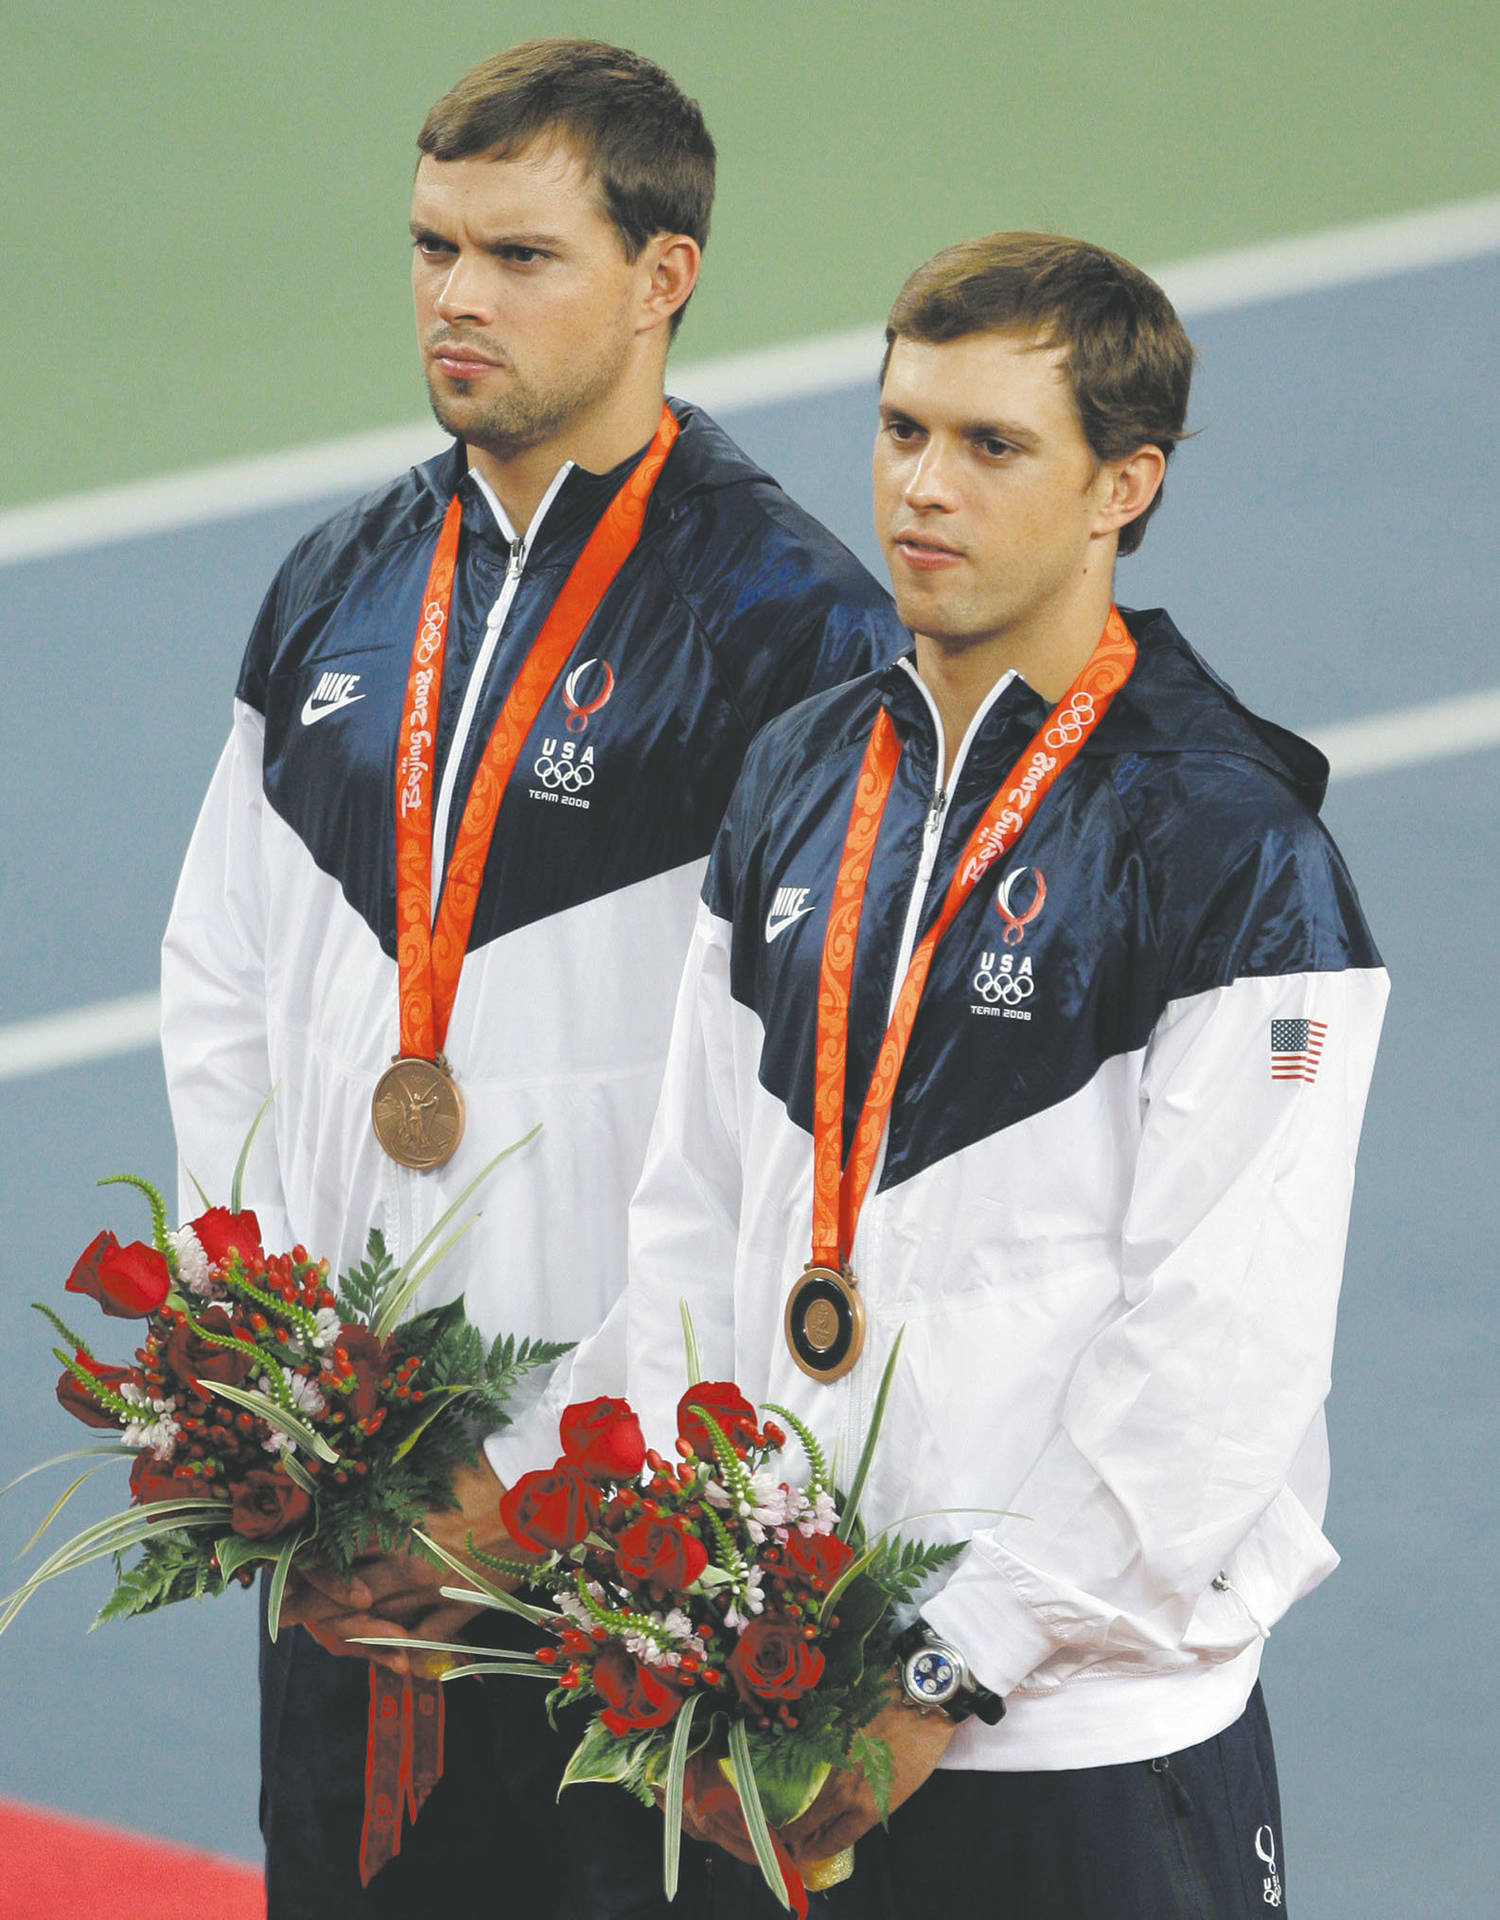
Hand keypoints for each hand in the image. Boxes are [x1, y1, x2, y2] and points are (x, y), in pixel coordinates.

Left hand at [279, 1456, 519, 1673]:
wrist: (541, 1496)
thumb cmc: (486, 1474)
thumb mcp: (431, 1478)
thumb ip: (394, 1498)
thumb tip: (356, 1501)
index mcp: (397, 1523)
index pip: (335, 1550)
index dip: (304, 1562)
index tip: (281, 1567)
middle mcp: (408, 1563)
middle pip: (342, 1592)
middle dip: (305, 1605)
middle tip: (276, 1613)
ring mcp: (434, 1591)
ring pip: (376, 1622)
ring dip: (344, 1629)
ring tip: (319, 1635)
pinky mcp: (461, 1610)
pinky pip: (422, 1641)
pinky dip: (401, 1652)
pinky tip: (386, 1658)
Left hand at [678, 1691, 956, 1871]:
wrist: (917, 1694)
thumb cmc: (874, 1686)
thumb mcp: (830, 1698)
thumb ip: (805, 1723)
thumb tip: (781, 1734)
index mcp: (808, 1740)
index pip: (771, 1780)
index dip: (759, 1799)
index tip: (750, 1804)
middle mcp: (821, 1769)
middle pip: (785, 1808)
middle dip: (773, 1822)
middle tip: (766, 1827)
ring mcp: (847, 1791)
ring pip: (808, 1828)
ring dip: (793, 1838)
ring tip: (786, 1840)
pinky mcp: (872, 1805)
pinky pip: (840, 1838)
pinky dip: (822, 1847)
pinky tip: (811, 1851)